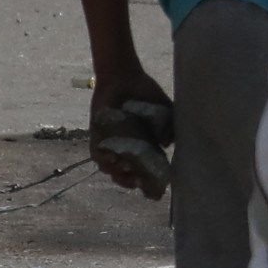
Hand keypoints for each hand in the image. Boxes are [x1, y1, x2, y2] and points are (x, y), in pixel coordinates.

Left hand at [88, 69, 173, 194]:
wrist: (122, 76)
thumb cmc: (145, 93)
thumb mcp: (164, 109)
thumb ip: (170, 125)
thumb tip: (167, 144)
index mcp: (145, 146)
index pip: (147, 172)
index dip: (150, 184)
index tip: (155, 191)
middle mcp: (128, 149)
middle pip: (127, 176)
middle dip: (131, 182)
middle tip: (138, 181)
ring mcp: (112, 145)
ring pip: (111, 169)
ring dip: (118, 173)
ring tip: (126, 170)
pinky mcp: (97, 137)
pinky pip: (97, 154)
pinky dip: (103, 159)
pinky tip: (111, 158)